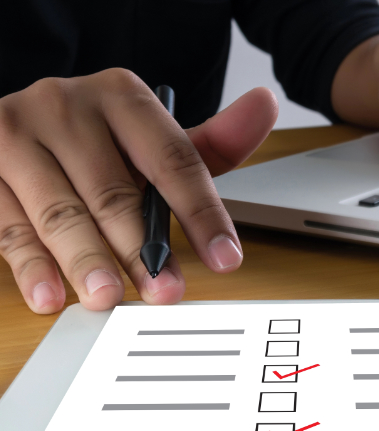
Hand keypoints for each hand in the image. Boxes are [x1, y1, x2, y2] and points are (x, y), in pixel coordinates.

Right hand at [0, 69, 277, 313]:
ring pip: (60, 210)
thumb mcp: (151, 140)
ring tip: (108, 297)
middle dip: (142, 249)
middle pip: (115, 190)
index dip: (203, 213)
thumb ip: (207, 143)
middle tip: (165, 292)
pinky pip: (8, 224)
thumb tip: (266, 104)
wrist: (21, 125)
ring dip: (87, 260)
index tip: (225, 258)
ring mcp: (15, 134)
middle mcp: (65, 105)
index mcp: (120, 96)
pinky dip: (31, 265)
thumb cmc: (99, 143)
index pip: (174, 159)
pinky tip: (51, 295)